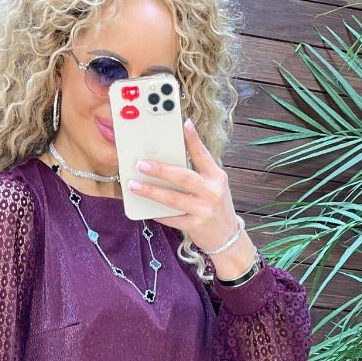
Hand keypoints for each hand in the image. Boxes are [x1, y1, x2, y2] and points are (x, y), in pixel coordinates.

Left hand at [126, 119, 252, 261]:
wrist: (227, 237)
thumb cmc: (216, 207)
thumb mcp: (214, 186)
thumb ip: (198, 173)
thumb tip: (170, 160)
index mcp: (216, 177)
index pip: (203, 155)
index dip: (193, 140)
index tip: (184, 124)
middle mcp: (211, 192)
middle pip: (183, 177)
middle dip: (160, 170)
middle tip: (141, 164)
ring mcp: (203, 210)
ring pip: (173, 199)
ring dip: (151, 192)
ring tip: (134, 185)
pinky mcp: (195, 226)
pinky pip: (171, 219)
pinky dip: (157, 213)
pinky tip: (145, 208)